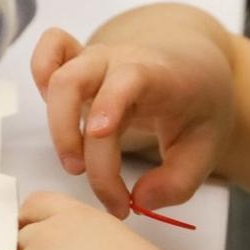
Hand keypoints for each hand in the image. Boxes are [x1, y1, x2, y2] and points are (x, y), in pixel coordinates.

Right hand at [31, 24, 234, 218]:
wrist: (197, 66)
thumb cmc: (200, 106)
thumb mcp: (208, 149)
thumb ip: (177, 183)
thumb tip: (138, 200)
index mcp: (158, 75)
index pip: (127, 79)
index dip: (109, 103)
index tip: (100, 135)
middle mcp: (121, 60)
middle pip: (74, 81)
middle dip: (69, 134)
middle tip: (86, 179)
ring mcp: (97, 59)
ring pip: (56, 76)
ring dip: (56, 126)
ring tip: (75, 165)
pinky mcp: (80, 62)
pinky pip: (51, 48)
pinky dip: (42, 71)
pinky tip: (55, 112)